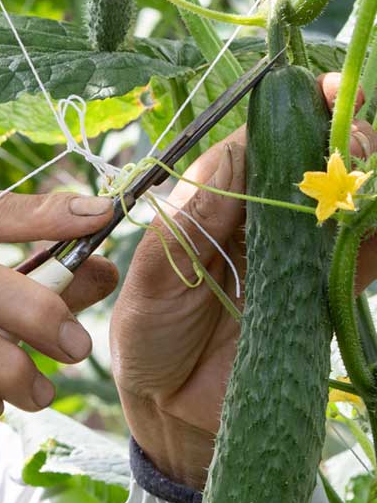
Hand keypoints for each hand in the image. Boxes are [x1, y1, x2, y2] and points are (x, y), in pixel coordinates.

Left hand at [111, 73, 376, 488]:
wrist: (172, 412)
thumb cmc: (149, 339)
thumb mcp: (152, 282)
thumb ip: (186, 227)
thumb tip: (229, 156)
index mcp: (214, 203)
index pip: (261, 142)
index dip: (296, 110)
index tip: (330, 91)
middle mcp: (261, 221)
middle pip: (317, 161)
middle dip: (343, 137)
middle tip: (354, 135)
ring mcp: (298, 256)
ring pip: (347, 201)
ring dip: (368, 177)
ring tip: (368, 170)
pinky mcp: (324, 294)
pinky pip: (363, 255)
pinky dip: (375, 231)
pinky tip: (375, 216)